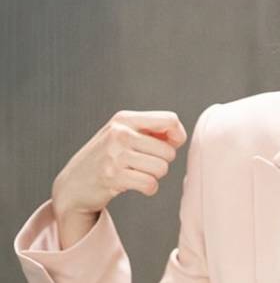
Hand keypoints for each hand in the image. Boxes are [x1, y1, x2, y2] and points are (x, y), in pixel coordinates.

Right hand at [51, 110, 187, 218]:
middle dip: (163, 161)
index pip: (170, 120)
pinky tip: (137, 185)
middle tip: (144, 164)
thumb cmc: (106, 157)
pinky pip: (150, 184)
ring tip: (138, 173)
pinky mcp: (113, 177)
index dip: (177, 135)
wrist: (73, 185)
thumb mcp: (123, 135)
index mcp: (124, 119)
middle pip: (169, 150)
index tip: (171, 144)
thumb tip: (179, 137)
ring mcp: (115, 155)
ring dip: (155, 175)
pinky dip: (149, 188)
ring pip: (162, 168)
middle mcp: (119, 134)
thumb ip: (151, 131)